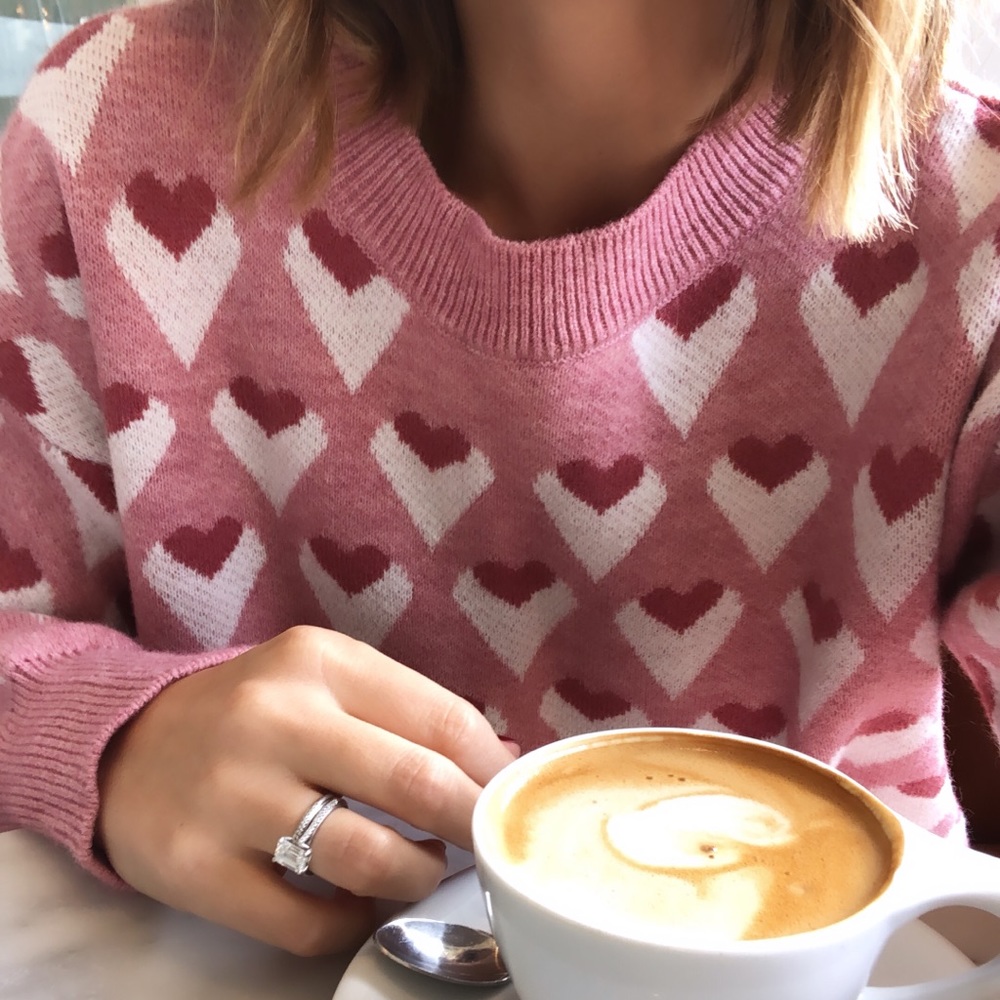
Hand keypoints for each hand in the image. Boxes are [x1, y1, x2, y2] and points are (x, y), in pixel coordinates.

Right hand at [97, 626, 515, 954]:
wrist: (125, 746)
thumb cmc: (251, 711)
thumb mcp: (323, 680)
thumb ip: (405, 710)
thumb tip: (498, 760)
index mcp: (317, 662)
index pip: (441, 718)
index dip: (492, 768)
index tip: (508, 795)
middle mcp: (275, 720)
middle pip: (416, 782)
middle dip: (473, 822)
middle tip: (488, 840)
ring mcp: (231, 797)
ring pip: (368, 859)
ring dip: (417, 875)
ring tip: (420, 866)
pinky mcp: (198, 869)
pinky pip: (307, 922)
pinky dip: (353, 921)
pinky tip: (358, 902)